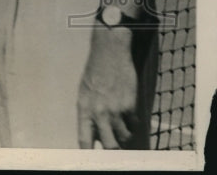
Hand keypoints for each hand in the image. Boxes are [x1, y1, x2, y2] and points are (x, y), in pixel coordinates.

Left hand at [77, 26, 138, 147]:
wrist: (109, 53)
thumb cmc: (95, 74)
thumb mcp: (85, 93)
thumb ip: (90, 114)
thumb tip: (96, 137)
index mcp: (83, 109)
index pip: (84, 139)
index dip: (89, 153)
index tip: (95, 162)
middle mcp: (98, 112)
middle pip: (110, 145)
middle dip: (115, 150)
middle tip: (117, 147)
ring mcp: (115, 110)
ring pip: (125, 136)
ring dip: (125, 134)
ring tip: (122, 122)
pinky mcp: (130, 106)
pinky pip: (134, 123)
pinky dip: (133, 121)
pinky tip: (128, 110)